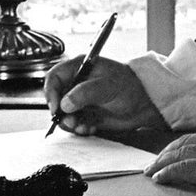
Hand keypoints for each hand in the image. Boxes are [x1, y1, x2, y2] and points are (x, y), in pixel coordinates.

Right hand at [44, 56, 164, 135]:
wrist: (144, 104)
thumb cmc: (131, 87)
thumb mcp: (109, 86)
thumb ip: (85, 93)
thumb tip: (65, 103)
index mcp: (81, 67)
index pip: (54, 77)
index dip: (51, 92)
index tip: (56, 108)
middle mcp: (78, 82)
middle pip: (55, 97)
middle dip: (60, 112)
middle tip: (71, 121)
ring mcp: (80, 99)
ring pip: (62, 113)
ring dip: (69, 123)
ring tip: (83, 126)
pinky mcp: (85, 113)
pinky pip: (72, 123)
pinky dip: (78, 128)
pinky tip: (90, 127)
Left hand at [144, 126, 195, 192]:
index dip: (184, 145)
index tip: (175, 151)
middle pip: (185, 142)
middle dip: (168, 152)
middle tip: (156, 161)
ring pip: (180, 153)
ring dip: (163, 161)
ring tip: (152, 170)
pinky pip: (184, 168)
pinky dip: (169, 171)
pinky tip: (160, 177)